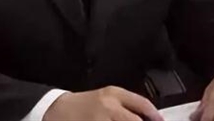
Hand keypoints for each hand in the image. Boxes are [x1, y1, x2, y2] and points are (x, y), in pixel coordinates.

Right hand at [43, 85, 163, 120]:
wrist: (58, 110)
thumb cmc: (87, 104)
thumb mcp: (108, 98)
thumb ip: (128, 106)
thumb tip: (151, 118)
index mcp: (114, 94)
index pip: (141, 104)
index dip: (155, 116)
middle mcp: (108, 107)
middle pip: (135, 120)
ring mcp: (99, 120)